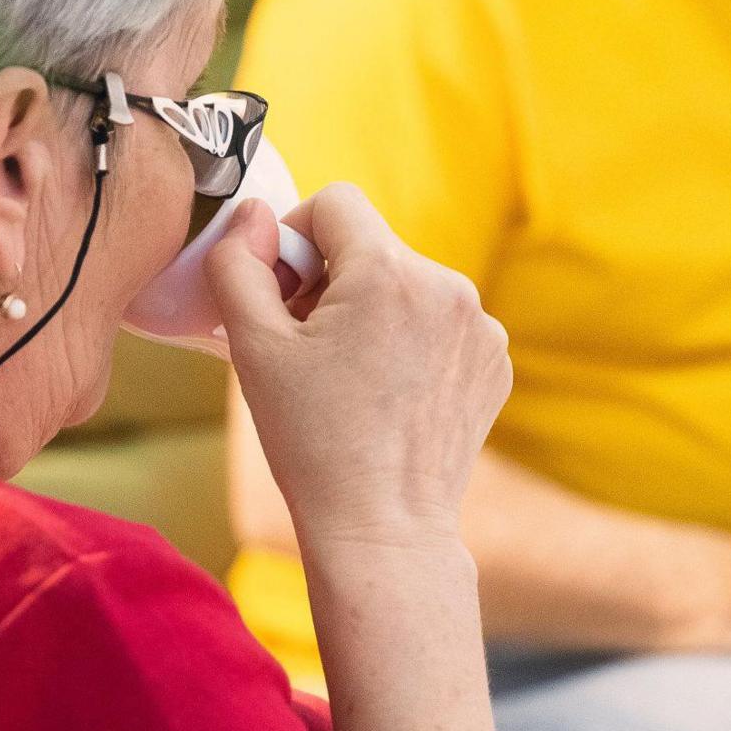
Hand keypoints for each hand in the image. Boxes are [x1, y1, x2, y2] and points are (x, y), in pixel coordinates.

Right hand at [208, 185, 511, 545]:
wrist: (382, 527)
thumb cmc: (312, 442)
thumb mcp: (252, 348)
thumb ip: (237, 264)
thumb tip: (251, 217)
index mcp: (388, 272)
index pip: (334, 204)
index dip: (295, 240)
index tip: (283, 295)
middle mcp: (447, 286)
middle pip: (371, 247)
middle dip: (333, 281)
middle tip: (308, 347)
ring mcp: (480, 326)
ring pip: (406, 285)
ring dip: (373, 311)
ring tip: (350, 378)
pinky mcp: (494, 361)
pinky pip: (441, 323)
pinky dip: (411, 344)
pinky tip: (388, 396)